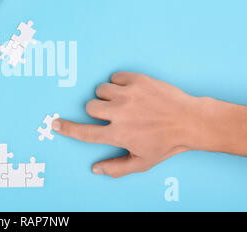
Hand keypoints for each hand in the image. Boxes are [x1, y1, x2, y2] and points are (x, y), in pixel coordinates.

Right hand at [53, 72, 202, 177]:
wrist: (190, 121)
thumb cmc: (166, 143)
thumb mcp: (143, 162)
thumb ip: (116, 168)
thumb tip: (95, 169)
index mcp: (119, 134)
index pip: (85, 132)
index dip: (67, 128)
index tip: (55, 123)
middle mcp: (120, 113)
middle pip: (90, 106)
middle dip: (97, 110)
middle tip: (114, 114)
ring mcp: (129, 94)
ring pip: (101, 89)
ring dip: (108, 96)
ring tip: (125, 102)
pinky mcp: (138, 80)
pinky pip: (115, 77)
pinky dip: (119, 83)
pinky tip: (132, 92)